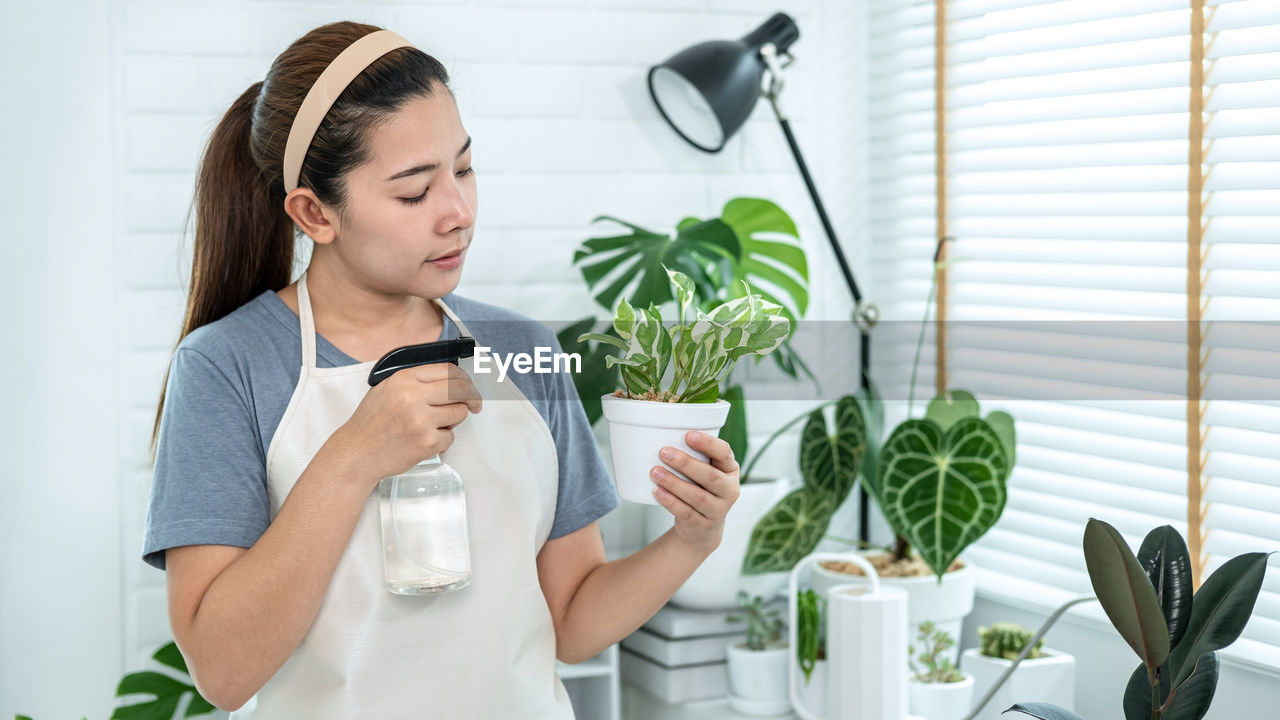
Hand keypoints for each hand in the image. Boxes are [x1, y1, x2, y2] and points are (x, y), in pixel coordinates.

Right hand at [333, 362, 482, 487]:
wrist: (357, 452)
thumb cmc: (371, 422)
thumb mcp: (387, 388)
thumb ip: (415, 380)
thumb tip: (448, 378)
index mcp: (404, 379)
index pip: (448, 370)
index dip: (464, 378)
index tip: (468, 386)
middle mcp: (413, 397)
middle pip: (461, 389)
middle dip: (473, 396)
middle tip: (475, 403)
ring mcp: (421, 420)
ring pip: (460, 413)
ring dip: (454, 419)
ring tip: (435, 424)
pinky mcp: (427, 442)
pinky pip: (450, 437)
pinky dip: (442, 439)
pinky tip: (424, 439)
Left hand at [651, 431, 740, 551]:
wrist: (703, 527)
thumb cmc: (701, 489)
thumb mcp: (707, 471)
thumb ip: (696, 456)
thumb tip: (666, 436)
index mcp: (731, 470)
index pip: (725, 453)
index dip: (708, 444)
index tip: (688, 435)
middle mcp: (730, 490)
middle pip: (710, 476)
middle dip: (686, 463)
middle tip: (664, 452)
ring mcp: (718, 510)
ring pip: (697, 496)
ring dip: (674, 483)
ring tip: (655, 472)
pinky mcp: (703, 525)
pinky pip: (685, 512)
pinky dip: (670, 501)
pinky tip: (657, 491)